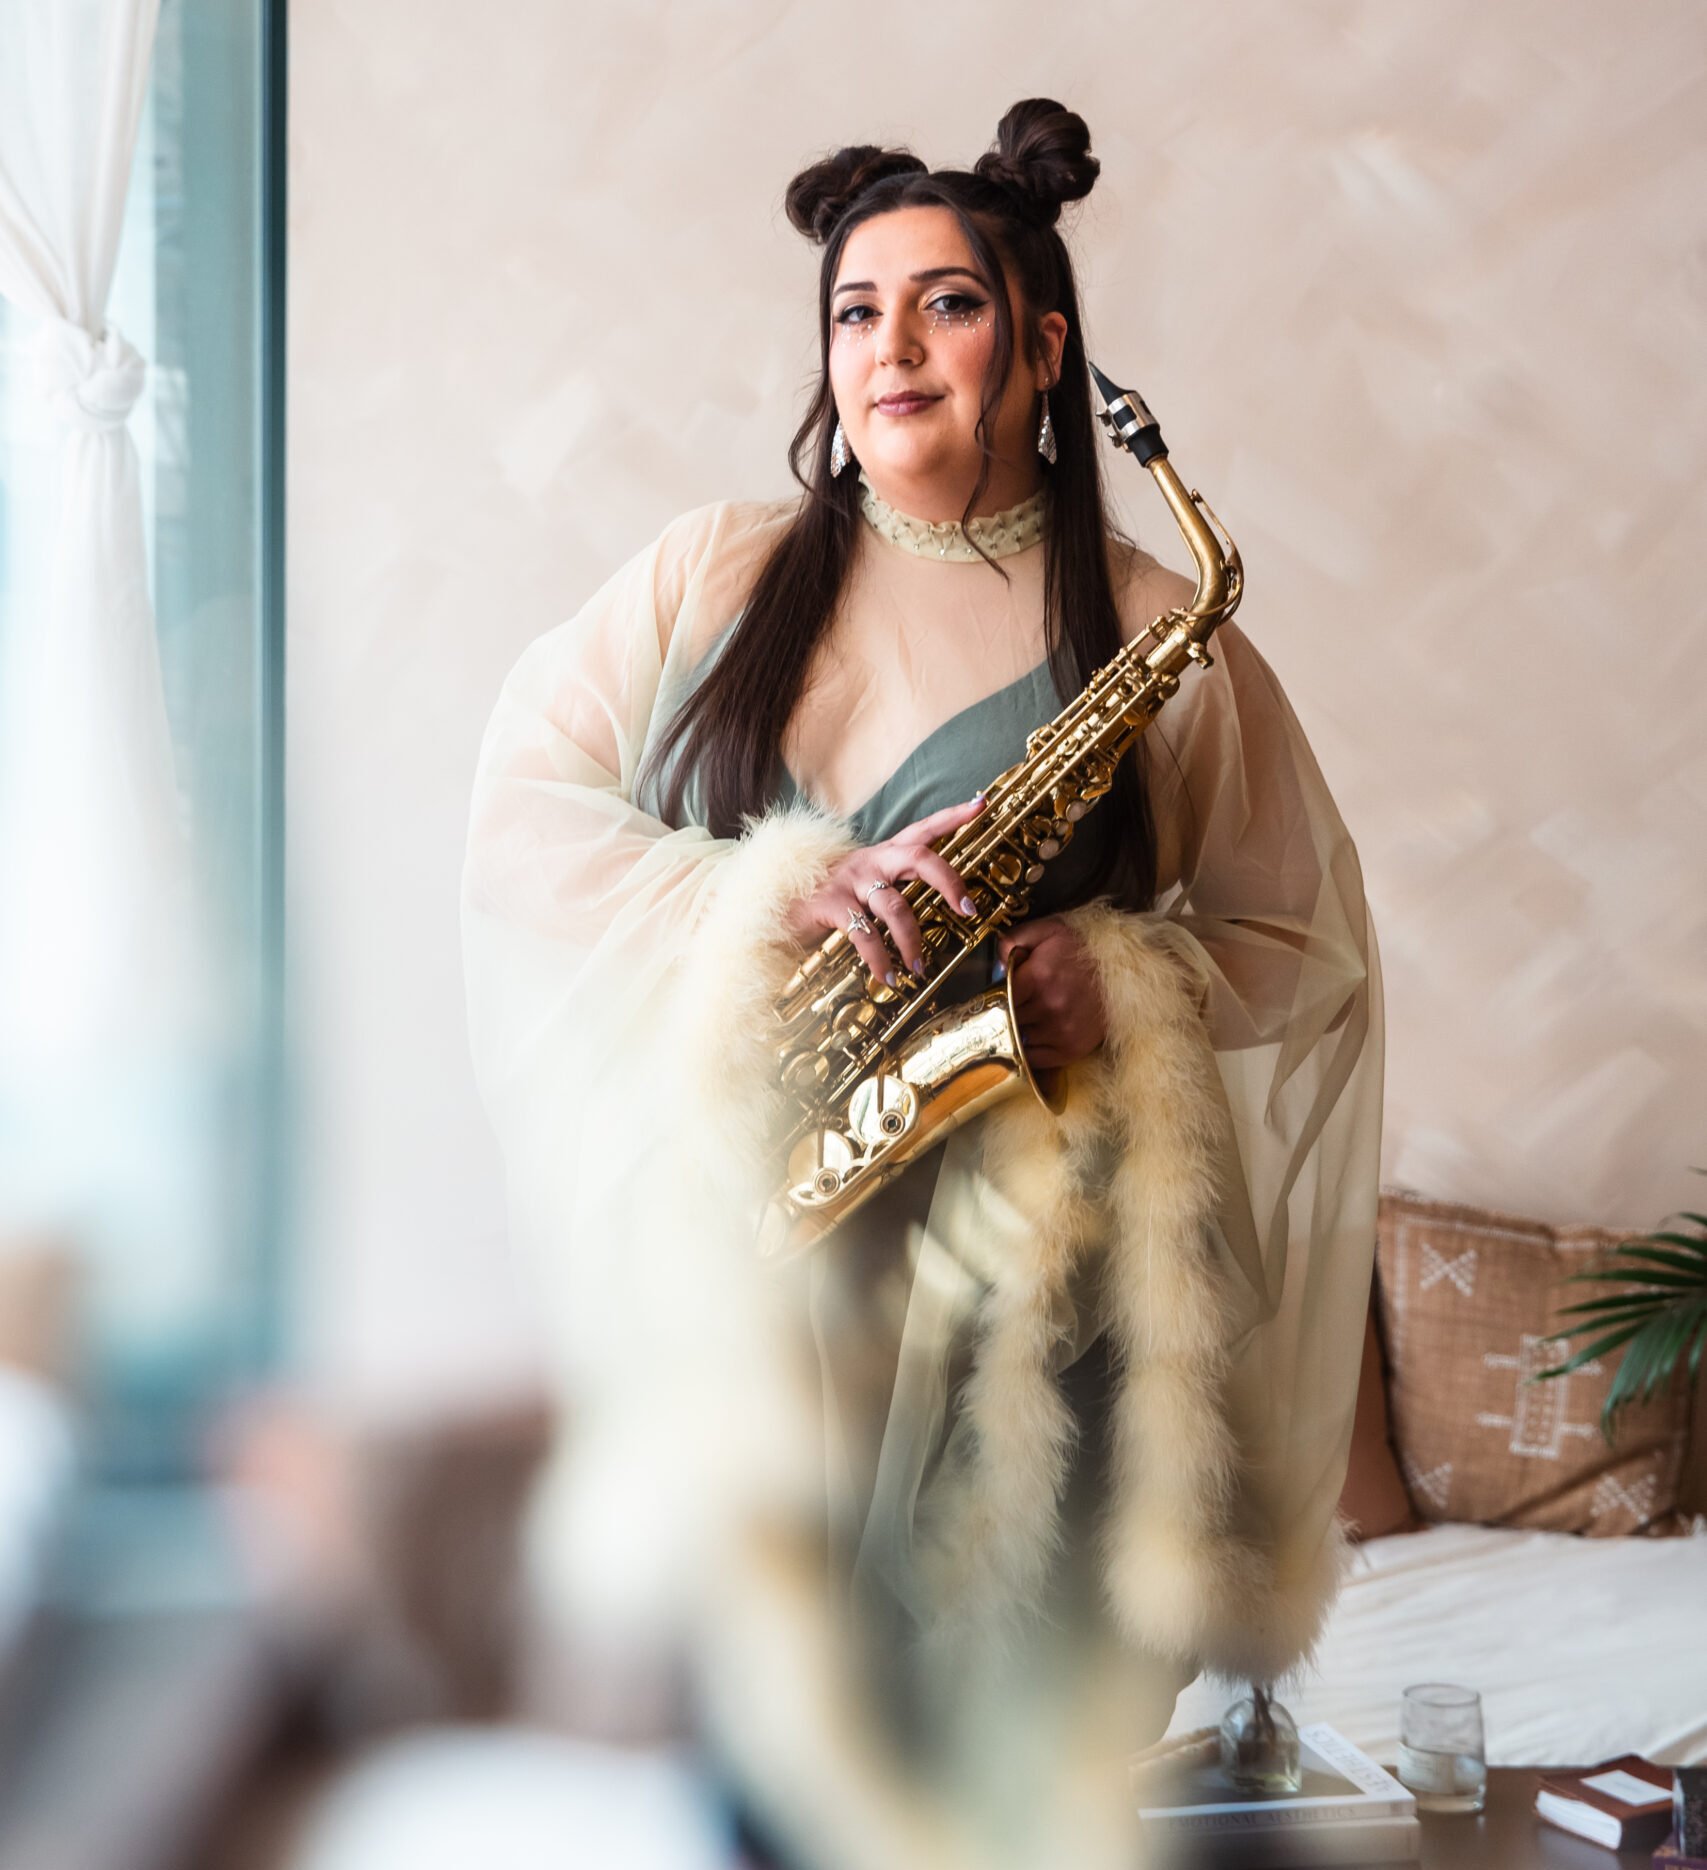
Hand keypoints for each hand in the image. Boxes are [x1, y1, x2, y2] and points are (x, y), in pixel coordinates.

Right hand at [783, 796, 986, 983]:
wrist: (770, 902)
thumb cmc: (824, 898)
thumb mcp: (861, 886)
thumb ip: (890, 893)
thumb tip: (925, 918)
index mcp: (881, 854)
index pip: (922, 829)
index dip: (952, 817)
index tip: (981, 803)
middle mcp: (870, 861)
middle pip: (918, 858)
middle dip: (949, 881)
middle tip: (968, 908)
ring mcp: (850, 882)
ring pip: (896, 906)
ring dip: (912, 940)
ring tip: (918, 967)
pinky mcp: (831, 905)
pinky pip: (864, 934)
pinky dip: (879, 959)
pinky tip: (886, 977)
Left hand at [997, 917, 1106, 1070]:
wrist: (1126, 969)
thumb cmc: (1084, 949)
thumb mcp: (1050, 930)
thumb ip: (1015, 938)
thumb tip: (995, 958)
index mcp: (1039, 977)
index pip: (998, 997)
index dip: (992, 996)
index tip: (991, 996)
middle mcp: (1049, 1007)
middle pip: (1005, 1020)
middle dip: (1002, 1014)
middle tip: (1003, 1008)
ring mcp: (1061, 1031)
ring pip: (1018, 1039)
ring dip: (1016, 1032)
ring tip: (1022, 1020)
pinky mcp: (1072, 1049)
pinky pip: (1034, 1059)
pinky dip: (1027, 1051)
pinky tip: (1031, 1037)